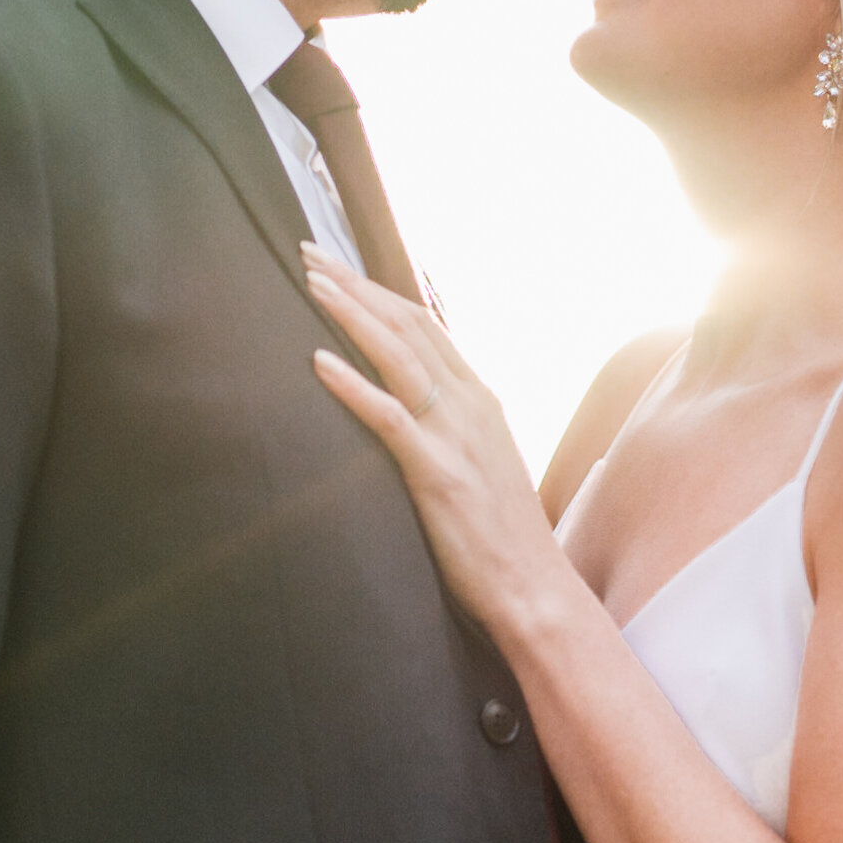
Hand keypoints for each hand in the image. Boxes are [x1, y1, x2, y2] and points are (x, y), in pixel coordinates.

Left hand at [304, 245, 570, 645]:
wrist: (535, 590)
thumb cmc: (502, 537)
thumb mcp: (480, 463)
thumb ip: (450, 428)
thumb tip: (411, 409)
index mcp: (480, 399)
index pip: (424, 325)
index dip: (377, 291)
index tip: (336, 267)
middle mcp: (470, 405)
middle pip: (407, 325)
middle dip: (355, 285)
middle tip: (307, 252)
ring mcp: (456, 437)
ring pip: (398, 356)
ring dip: (351, 314)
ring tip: (310, 283)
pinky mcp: (438, 475)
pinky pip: (390, 418)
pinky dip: (353, 385)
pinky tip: (318, 362)